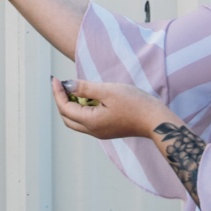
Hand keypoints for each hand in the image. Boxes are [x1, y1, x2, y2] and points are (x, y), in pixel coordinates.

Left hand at [50, 78, 168, 140]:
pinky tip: (87, 97)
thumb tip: (67, 85)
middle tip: (60, 84)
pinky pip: (87, 121)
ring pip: (76, 121)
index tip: (54, 78)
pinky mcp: (108, 130)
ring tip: (73, 88)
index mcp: (90, 122)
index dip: (57, 92)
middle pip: (67, 118)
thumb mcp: (108, 91)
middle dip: (61, 100)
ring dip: (71, 106)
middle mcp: (93, 131)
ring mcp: (100, 132)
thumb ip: (85, 88)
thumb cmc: (134, 103)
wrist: (155, 120)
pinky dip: (81, 109)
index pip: (65, 108)